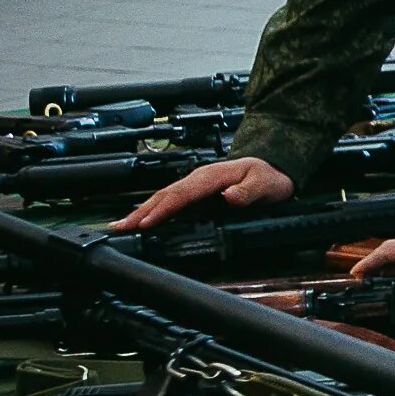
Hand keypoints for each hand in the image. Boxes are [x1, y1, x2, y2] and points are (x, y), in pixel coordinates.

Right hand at [113, 157, 294, 231]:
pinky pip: (171, 202)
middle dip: (140, 212)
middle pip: (165, 196)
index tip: (145, 223)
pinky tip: (142, 221)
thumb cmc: (270, 176)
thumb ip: (248, 191)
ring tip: (120, 226)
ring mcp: (196, 186)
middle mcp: (199, 179)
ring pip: (164, 198)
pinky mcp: (196, 194)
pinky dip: (153, 211)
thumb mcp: (265, 184)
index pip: (181, 194)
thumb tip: (229, 196)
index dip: (162, 210)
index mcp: (211, 177)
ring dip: (141, 211)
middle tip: (118, 227)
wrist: (276, 168)